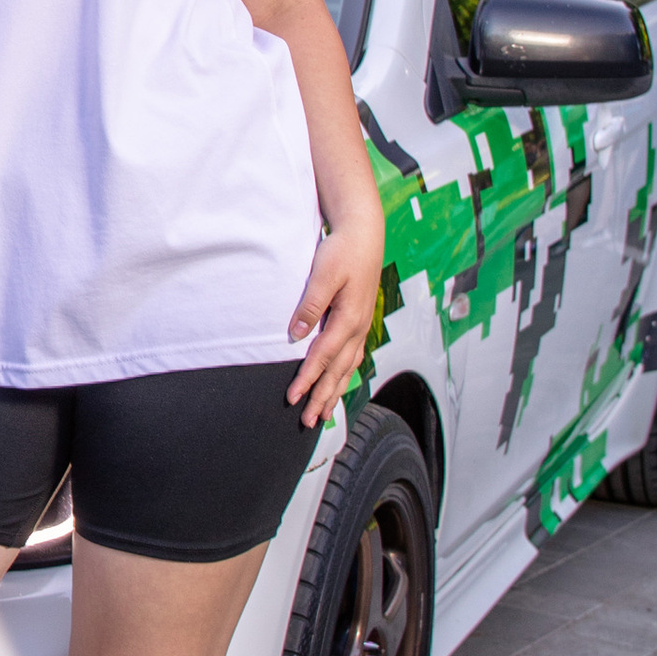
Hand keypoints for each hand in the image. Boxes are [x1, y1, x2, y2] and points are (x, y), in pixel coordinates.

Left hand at [285, 208, 384, 426]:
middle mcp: (357, 327)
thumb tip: (296, 334)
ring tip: (324, 414)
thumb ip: (310, 305)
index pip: (323, 357)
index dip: (307, 379)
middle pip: (338, 371)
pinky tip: (338, 383)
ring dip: (334, 391)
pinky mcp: (358, 320)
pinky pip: (351, 356)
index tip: (293, 398)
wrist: (364, 233)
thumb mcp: (323, 274)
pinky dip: (343, 375)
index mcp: (349, 319)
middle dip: (323, 397)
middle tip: (309, 422)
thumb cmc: (342, 250)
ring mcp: (360, 325)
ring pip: (347, 367)